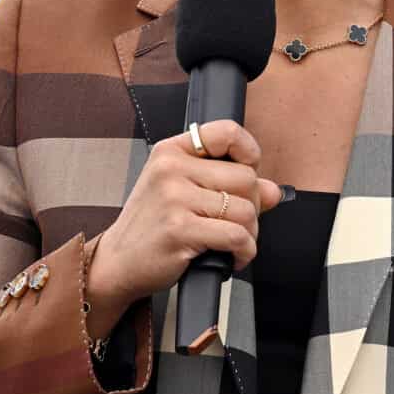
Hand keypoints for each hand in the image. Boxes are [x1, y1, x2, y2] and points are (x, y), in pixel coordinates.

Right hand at [84, 118, 281, 335]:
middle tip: (238, 224)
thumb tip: (274, 191)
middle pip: (246, 178)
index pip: (227, 132)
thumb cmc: (152, 226)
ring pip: (245, 210)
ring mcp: (174, 199)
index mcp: (171, 151)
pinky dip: (244, 252)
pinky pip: (236, 236)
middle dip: (253, 207)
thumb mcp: (183, 194)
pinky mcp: (180, 230)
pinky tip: (231, 257)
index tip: (249, 174)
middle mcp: (171, 169)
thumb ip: (229, 186)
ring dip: (250, 234)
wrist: (119, 262)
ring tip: (233, 243)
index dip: (249, 153)